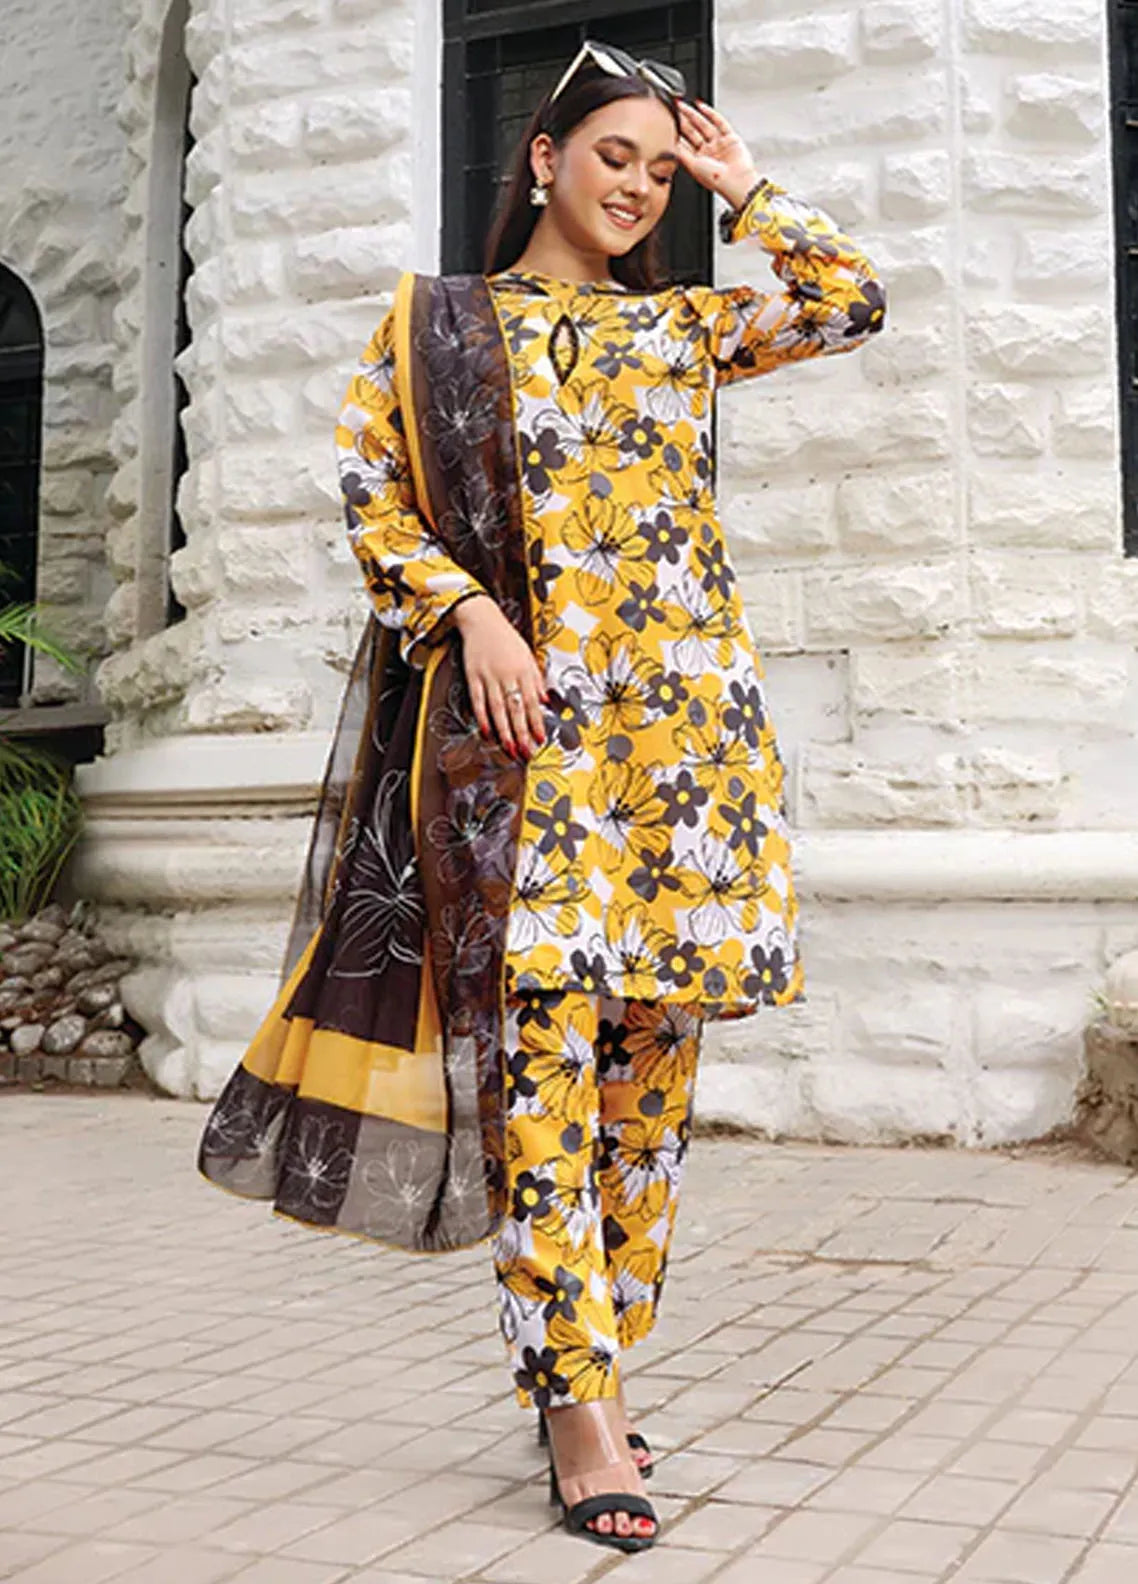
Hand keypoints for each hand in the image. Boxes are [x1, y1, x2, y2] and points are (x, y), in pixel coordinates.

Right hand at [453, 595, 546, 760]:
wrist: (481, 619)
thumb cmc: (506, 639)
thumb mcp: (528, 655)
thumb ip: (536, 679)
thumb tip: (545, 701)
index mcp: (523, 670)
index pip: (532, 702)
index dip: (537, 722)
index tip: (540, 739)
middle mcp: (507, 675)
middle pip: (516, 709)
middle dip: (522, 733)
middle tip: (526, 752)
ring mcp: (488, 676)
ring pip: (497, 708)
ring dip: (504, 730)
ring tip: (509, 748)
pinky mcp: (472, 677)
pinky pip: (478, 701)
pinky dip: (482, 717)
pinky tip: (487, 732)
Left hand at [676, 99, 758, 208]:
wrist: (735, 181)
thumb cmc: (715, 180)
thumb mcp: (692, 166)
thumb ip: (681, 154)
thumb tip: (668, 143)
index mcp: (697, 161)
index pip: (684, 143)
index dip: (676, 131)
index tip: (667, 121)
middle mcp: (708, 152)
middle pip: (693, 132)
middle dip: (683, 120)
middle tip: (673, 109)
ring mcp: (719, 144)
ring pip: (704, 125)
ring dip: (693, 114)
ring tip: (682, 105)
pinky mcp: (730, 138)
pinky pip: (720, 122)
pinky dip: (710, 113)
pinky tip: (701, 106)